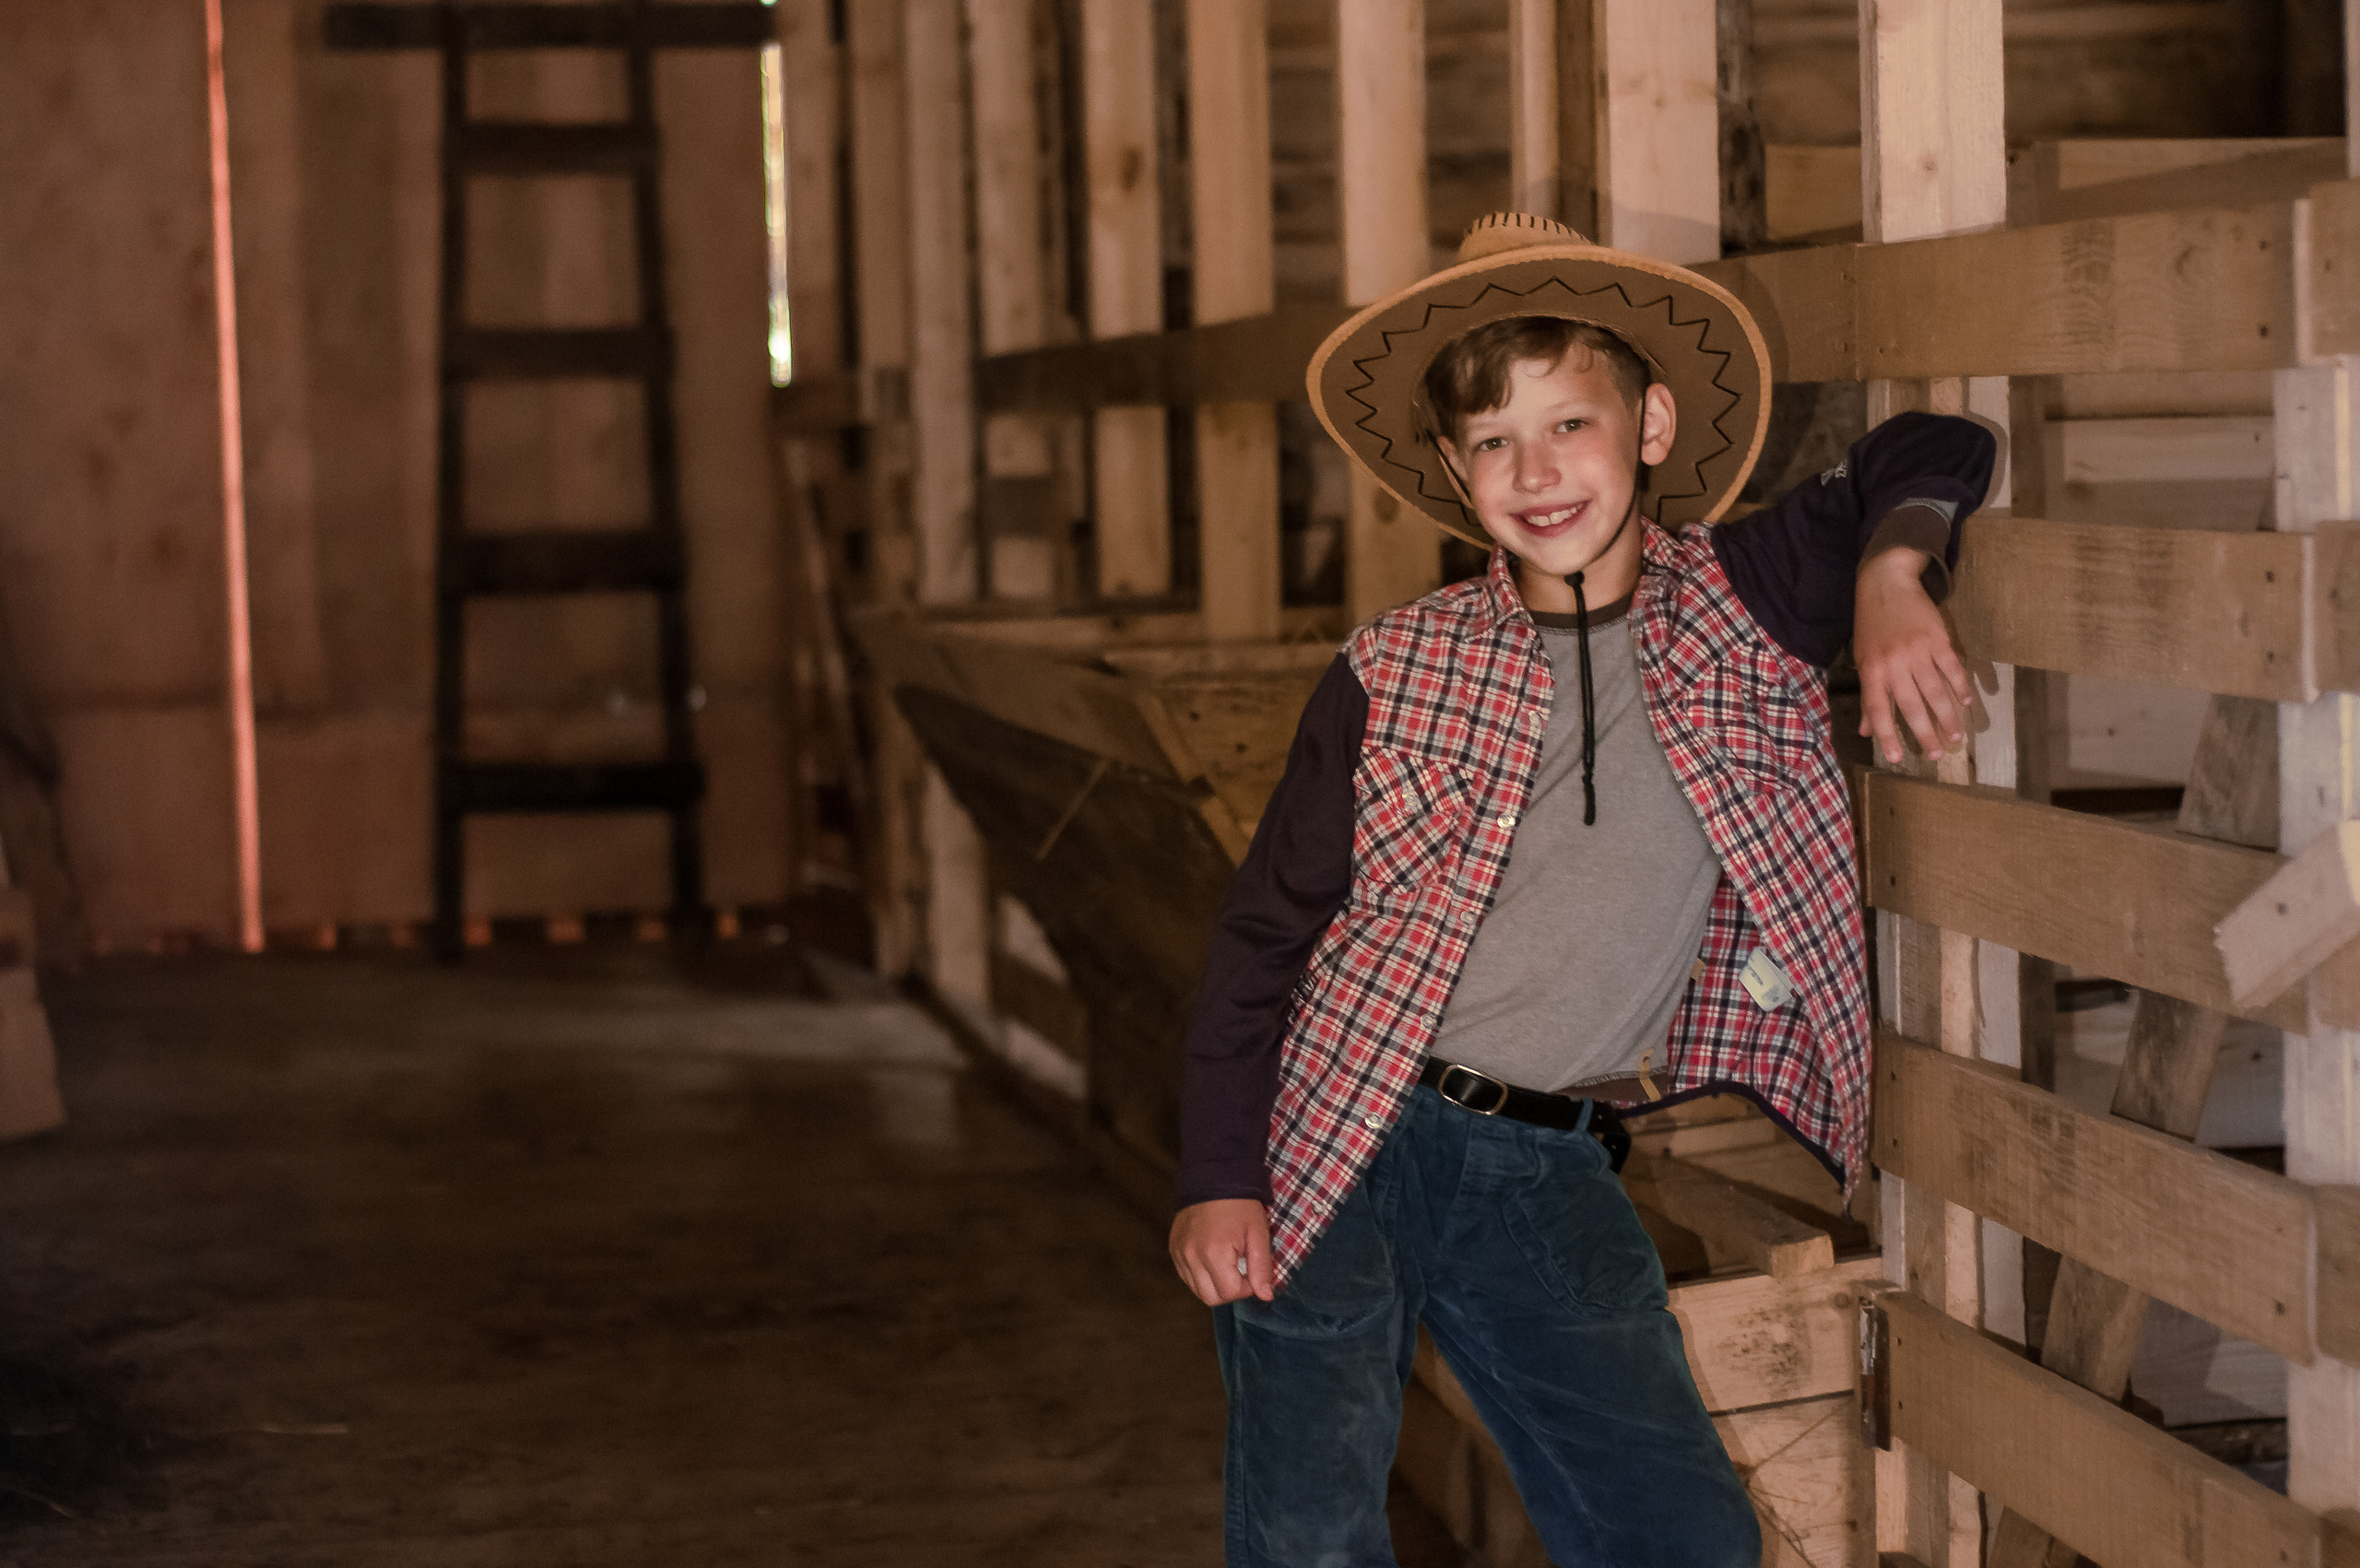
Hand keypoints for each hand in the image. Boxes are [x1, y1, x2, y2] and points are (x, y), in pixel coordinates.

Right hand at [1169, 1198, 1273, 1304]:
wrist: (1214, 1178)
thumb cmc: (1240, 1206)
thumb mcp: (1258, 1234)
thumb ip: (1262, 1267)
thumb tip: (1265, 1296)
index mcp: (1213, 1252)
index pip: (1229, 1293)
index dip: (1246, 1287)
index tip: (1251, 1270)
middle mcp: (1191, 1256)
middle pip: (1210, 1298)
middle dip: (1229, 1290)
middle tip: (1240, 1269)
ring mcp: (1179, 1253)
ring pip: (1197, 1290)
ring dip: (1214, 1284)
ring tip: (1226, 1262)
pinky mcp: (1173, 1249)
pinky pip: (1187, 1276)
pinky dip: (1201, 1275)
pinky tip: (1212, 1258)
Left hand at [1854, 549, 1970, 765]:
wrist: (1886, 584)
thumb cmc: (1872, 625)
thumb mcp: (1863, 659)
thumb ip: (1868, 695)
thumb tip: (1867, 730)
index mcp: (1872, 671)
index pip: (1878, 710)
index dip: (1887, 736)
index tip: (1897, 758)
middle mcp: (1894, 664)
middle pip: (1911, 706)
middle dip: (1925, 733)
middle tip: (1938, 755)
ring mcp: (1918, 651)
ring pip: (1935, 692)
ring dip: (1948, 717)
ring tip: (1958, 736)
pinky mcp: (1938, 639)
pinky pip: (1952, 668)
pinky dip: (1961, 686)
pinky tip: (1968, 702)